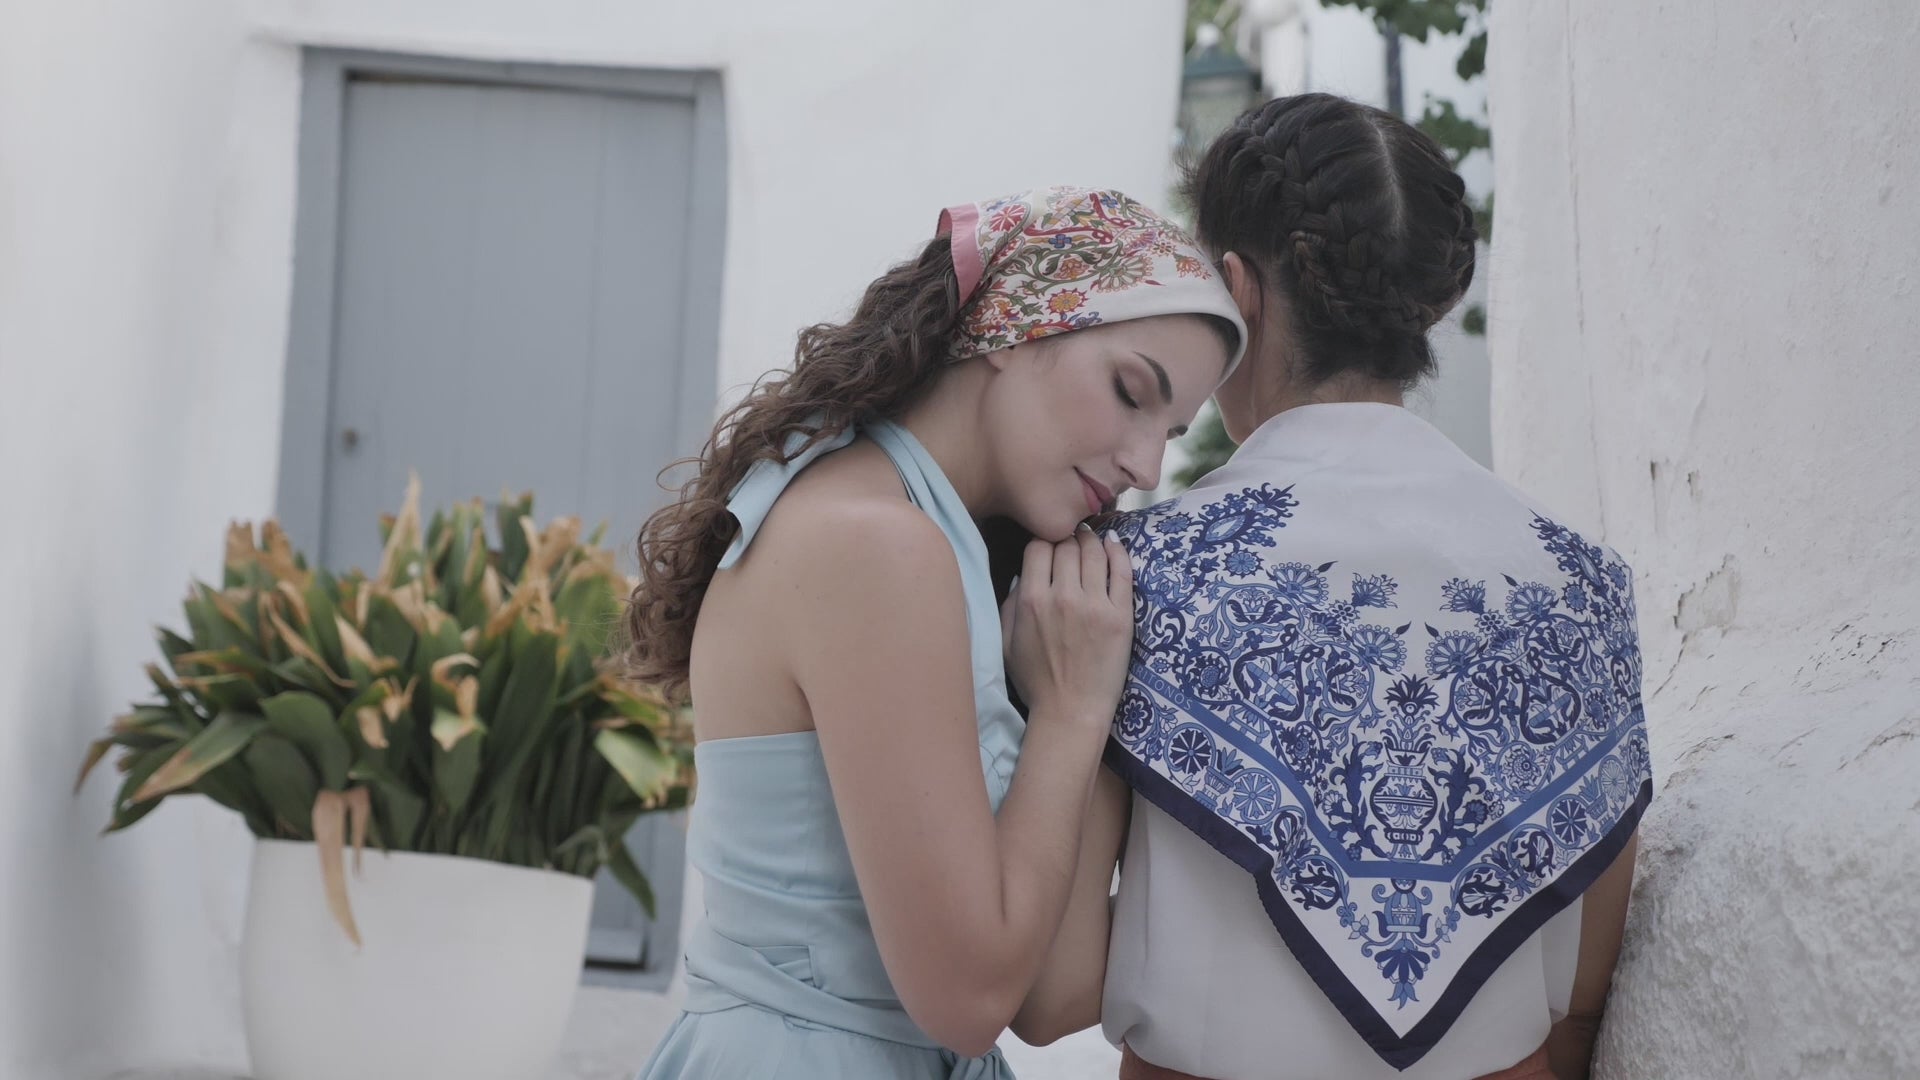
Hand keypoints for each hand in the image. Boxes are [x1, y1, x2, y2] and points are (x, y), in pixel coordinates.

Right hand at [1004, 526, 1134, 729]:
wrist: (1071, 711)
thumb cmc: (1036, 680)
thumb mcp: (1006, 642)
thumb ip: (1010, 603)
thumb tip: (1023, 574)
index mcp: (1031, 600)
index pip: (1038, 547)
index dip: (1044, 541)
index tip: (1050, 546)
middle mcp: (1062, 596)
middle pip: (1067, 545)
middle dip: (1068, 538)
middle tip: (1072, 540)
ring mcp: (1094, 605)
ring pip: (1094, 552)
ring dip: (1091, 540)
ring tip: (1091, 540)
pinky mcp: (1120, 616)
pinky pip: (1121, 572)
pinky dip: (1117, 552)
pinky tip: (1113, 545)